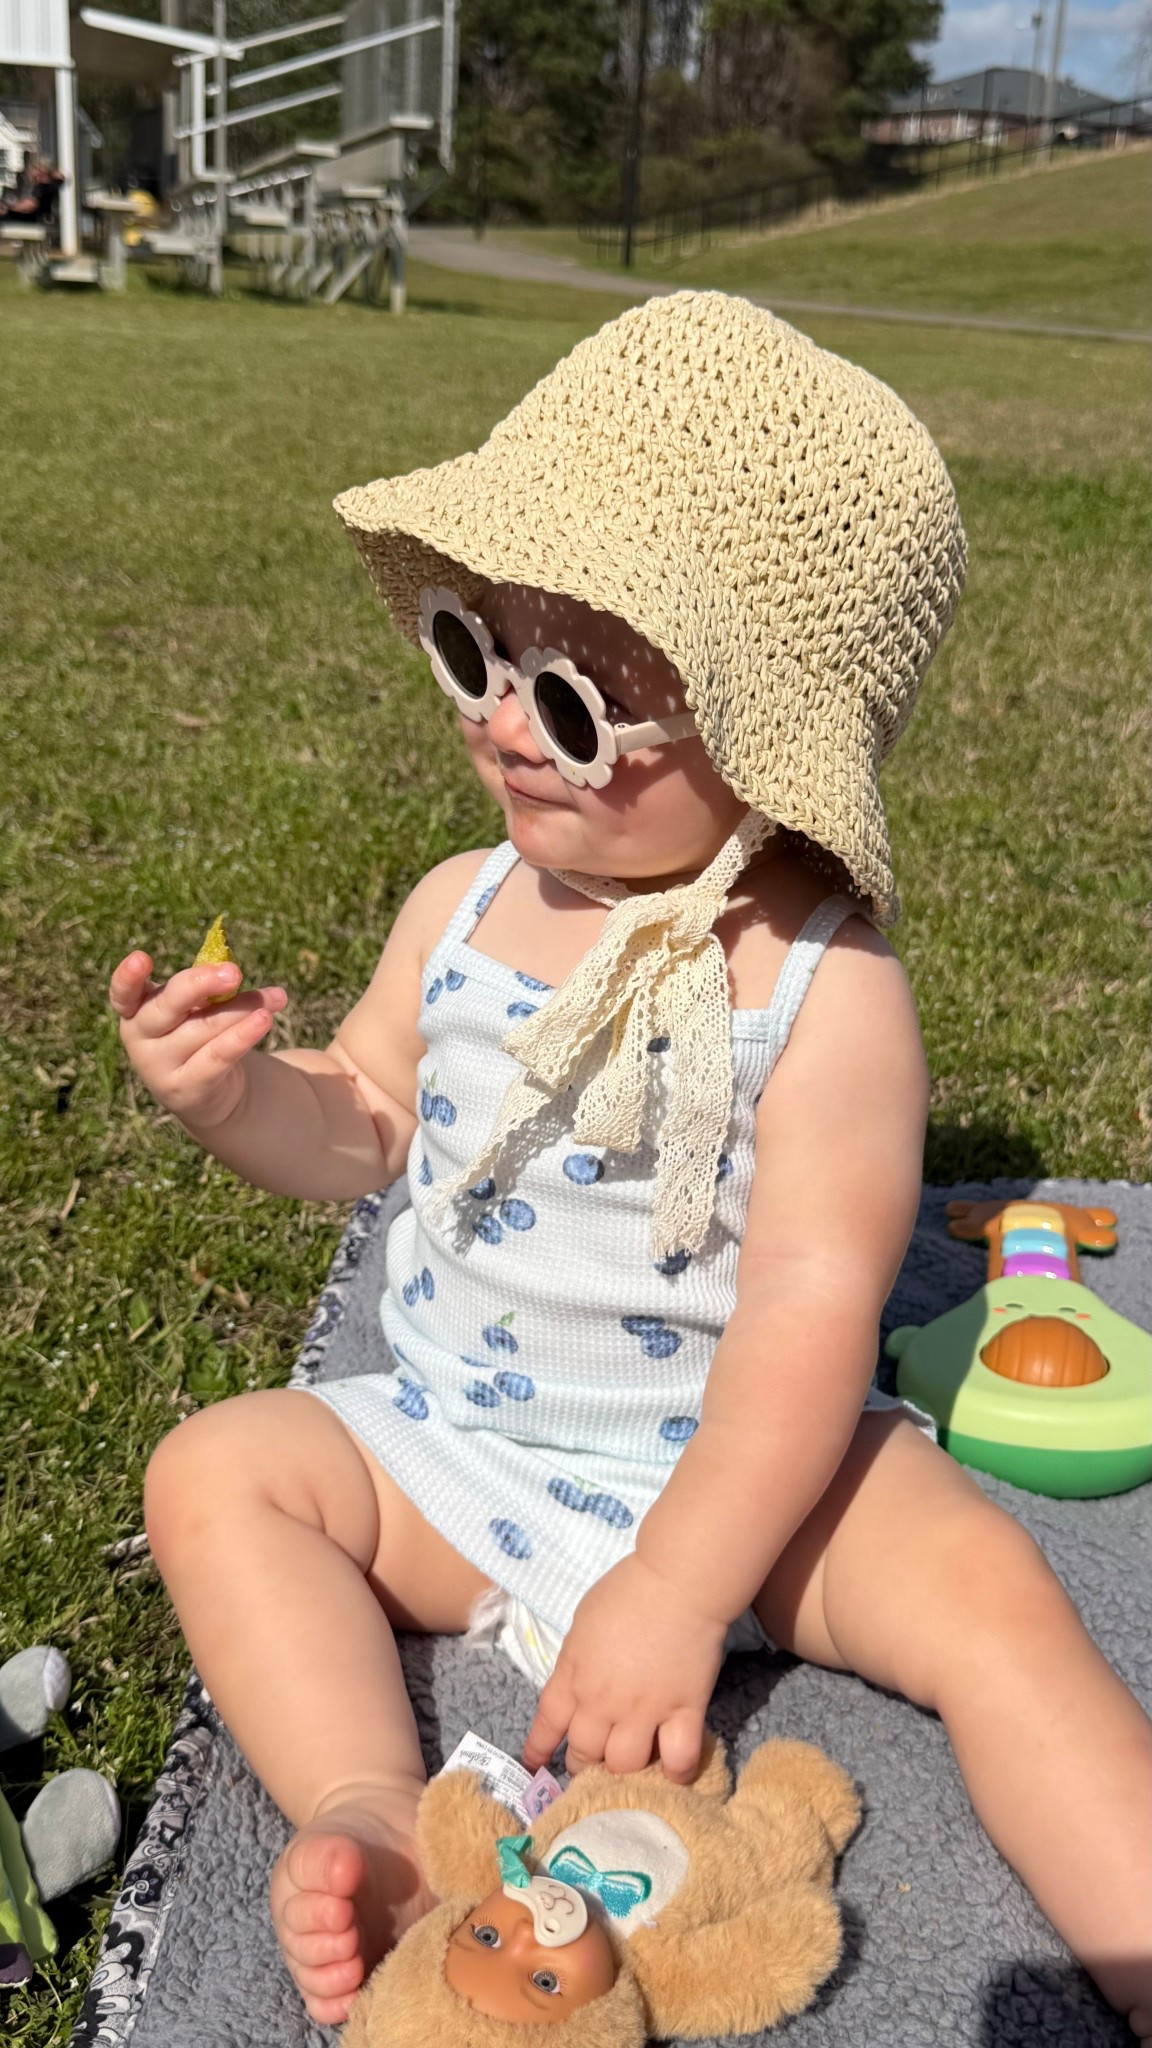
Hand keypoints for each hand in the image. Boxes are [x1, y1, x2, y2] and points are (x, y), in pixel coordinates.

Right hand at [108, 948, 287, 1129]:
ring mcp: (158, 1067)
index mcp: (136, 1009)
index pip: (123, 994)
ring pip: (203, 1028)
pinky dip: (242, 1037)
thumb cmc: (198, 1034)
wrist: (208, 1091)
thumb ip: (204, 991)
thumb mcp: (194, 1010)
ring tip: (275, 997)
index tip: (142, 957)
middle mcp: (140, 1037)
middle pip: (169, 1006)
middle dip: (201, 984)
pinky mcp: (185, 1089)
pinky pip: (217, 1057)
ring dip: (242, 1009)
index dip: (128, 977)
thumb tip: (229, 969)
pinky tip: (265, 1020)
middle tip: (235, 971)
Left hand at [522, 1554, 726, 1785]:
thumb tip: (578, 1686)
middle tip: (593, 1762)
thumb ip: (575, 1662)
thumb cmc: (627, 1591)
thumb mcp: (582, 1624)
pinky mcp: (684, 1712)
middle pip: (583, 1753)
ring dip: (623, 1770)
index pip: (547, 1723)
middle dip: (583, 1763)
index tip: (535, 1766)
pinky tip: (674, 1772)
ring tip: (631, 1766)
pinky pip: (678, 1759)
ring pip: (624, 1765)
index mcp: (573, 1675)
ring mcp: (643, 1711)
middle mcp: (602, 1702)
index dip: (539, 1748)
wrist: (676, 1582)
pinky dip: (675, 1773)